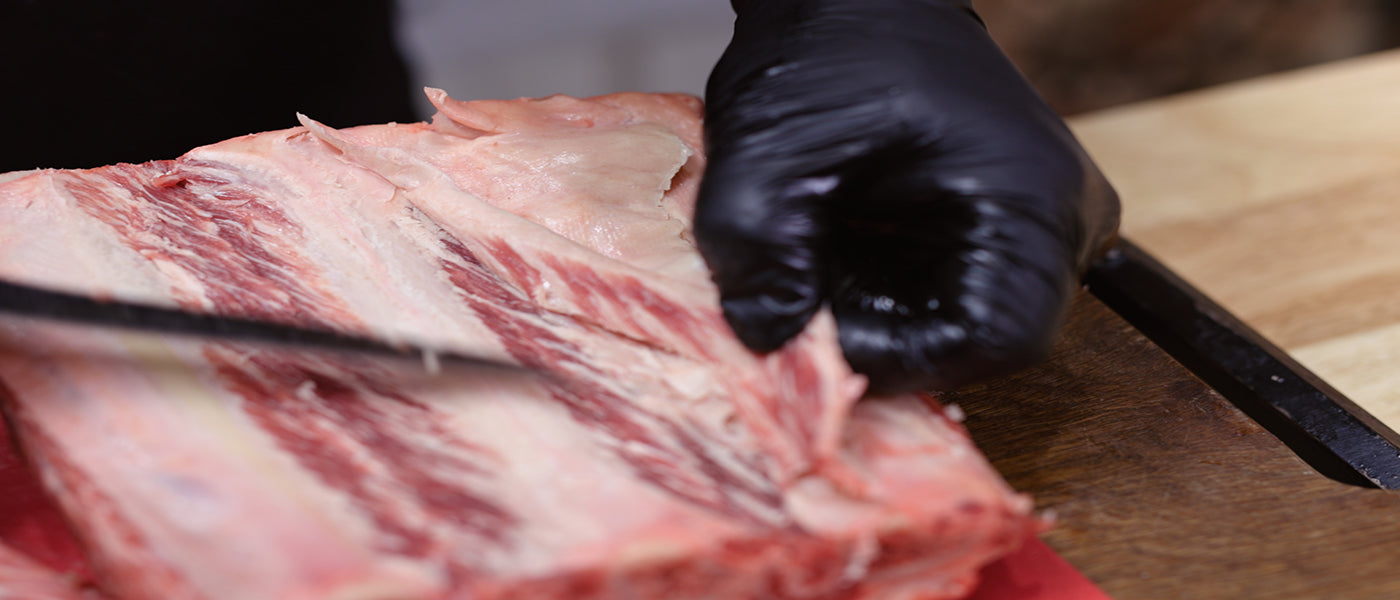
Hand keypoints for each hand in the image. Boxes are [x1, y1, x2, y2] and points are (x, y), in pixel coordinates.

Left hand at [695, 0, 1119, 393]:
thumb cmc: (833, 47)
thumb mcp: (772, 149)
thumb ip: (760, 250)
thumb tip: (765, 339)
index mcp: (1033, 201)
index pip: (996, 341)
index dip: (900, 356)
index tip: (815, 336)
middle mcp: (1060, 221)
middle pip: (974, 338)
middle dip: (875, 330)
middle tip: (800, 295)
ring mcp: (1035, 223)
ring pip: (952, 318)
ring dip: (871, 309)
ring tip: (810, 255)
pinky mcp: (1000, 223)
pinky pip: (943, 289)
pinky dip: (877, 286)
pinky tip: (832, 244)